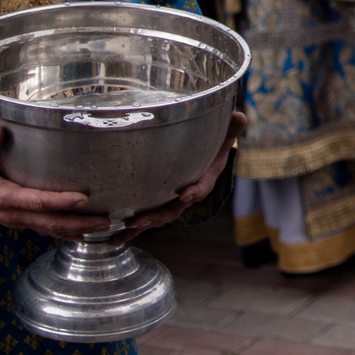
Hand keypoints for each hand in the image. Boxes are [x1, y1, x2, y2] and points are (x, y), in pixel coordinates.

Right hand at [0, 126, 114, 237]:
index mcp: (0, 196)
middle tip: (105, 222)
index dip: (60, 202)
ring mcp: (13, 219)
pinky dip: (64, 232)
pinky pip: (43, 228)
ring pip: (48, 229)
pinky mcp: (17, 219)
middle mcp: (9, 213)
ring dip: (76, 231)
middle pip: (48, 222)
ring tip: (103, 229)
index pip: (35, 202)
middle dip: (78, 224)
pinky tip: (82, 232)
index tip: (83, 200)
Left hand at [120, 110, 246, 237]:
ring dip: (142, 225)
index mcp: (203, 180)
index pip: (202, 188)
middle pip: (174, 209)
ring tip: (127, 227)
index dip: (195, 192)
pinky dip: (132, 230)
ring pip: (158, 217)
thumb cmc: (212, 149)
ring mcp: (171, 202)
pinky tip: (115, 238)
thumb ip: (230, 130)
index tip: (187, 194)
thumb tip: (239, 116)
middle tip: (143, 219)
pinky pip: (146, 219)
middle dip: (158, 216)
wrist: (204, 161)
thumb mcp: (224, 140)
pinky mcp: (158, 204)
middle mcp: (187, 196)